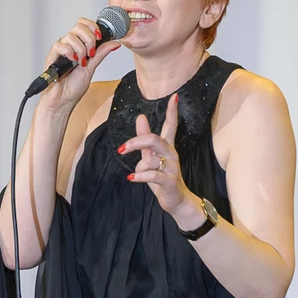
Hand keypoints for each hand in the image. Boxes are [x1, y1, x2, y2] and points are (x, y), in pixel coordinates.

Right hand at [36, 17, 121, 109]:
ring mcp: (61, 50)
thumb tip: (115, 43)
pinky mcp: (52, 56)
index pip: (84, 25)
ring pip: (71, 35)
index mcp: (79, 46)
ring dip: (80, 49)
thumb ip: (101, 53)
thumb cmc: (73, 88)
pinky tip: (72, 61)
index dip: (93, 27)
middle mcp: (69, 45)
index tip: (100, 37)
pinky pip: (60, 45)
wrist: (63, 101)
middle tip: (91, 52)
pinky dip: (69, 52)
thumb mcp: (92, 68)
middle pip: (78, 26)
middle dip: (89, 38)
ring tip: (81, 62)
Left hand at [117, 93, 201, 227]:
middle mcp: (171, 154)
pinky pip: (152, 174)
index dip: (172, 111)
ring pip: (150, 160)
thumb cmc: (162, 177)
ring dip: (138, 168)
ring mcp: (172, 167)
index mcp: (167, 146)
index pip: (171, 125)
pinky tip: (131, 178)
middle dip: (136, 142)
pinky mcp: (169, 181)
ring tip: (137, 175)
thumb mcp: (151, 156)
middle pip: (154, 139)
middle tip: (121, 149)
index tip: (174, 96)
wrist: (176, 201)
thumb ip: (145, 139)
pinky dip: (139, 176)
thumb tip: (140, 117)